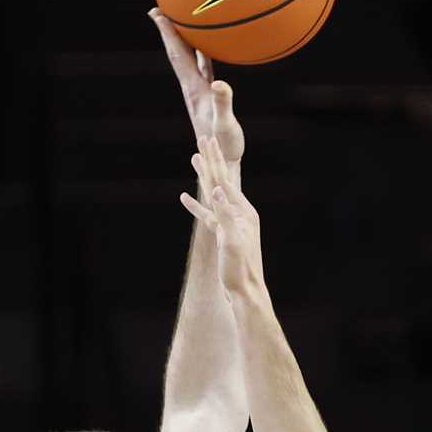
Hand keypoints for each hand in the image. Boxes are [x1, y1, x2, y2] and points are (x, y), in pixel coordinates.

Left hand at [150, 9, 243, 169]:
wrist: (221, 163)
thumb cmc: (223, 146)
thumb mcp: (224, 124)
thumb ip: (223, 103)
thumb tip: (221, 84)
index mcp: (194, 89)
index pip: (177, 55)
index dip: (167, 33)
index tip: (156, 12)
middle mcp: (193, 87)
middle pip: (177, 52)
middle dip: (169, 30)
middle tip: (161, 9)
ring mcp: (200, 92)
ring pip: (189, 59)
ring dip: (183, 40)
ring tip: (181, 21)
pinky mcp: (210, 97)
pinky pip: (204, 68)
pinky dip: (202, 53)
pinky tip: (207, 46)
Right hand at [180, 135, 265, 303]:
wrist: (246, 292)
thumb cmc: (241, 270)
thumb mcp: (233, 241)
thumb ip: (225, 216)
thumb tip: (217, 190)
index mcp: (242, 212)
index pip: (224, 180)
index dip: (214, 160)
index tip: (207, 140)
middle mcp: (238, 214)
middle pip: (220, 181)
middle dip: (210, 160)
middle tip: (203, 139)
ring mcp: (230, 223)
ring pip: (213, 194)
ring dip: (203, 177)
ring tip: (194, 159)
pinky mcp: (222, 234)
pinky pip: (206, 215)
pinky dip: (196, 205)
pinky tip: (184, 197)